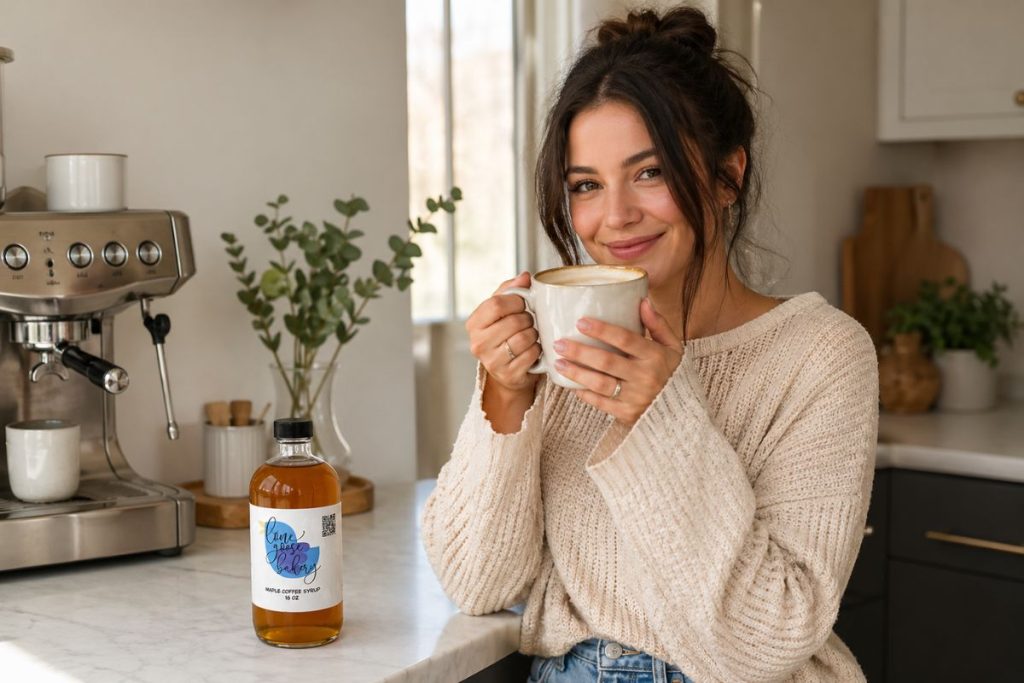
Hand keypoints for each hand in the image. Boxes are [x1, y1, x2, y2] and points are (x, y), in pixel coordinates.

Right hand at [465, 272, 540, 394]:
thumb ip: (511, 290)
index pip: (496, 304)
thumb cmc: (504, 335)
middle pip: (513, 321)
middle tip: (528, 322)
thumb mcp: (502, 310)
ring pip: (524, 337)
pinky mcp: (508, 375)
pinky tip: (531, 350)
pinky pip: (532, 354)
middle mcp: (478, 344)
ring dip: (533, 334)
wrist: (508, 371)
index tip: (522, 304)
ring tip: (530, 335)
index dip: (516, 301)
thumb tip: (525, 276)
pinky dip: (537, 350)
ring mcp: (492, 361)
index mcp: (474, 324)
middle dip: (528, 319)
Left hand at [553, 298, 682, 425]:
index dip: (602, 330)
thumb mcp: (673, 347)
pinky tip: (571, 384)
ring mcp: (635, 397)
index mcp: (655, 356)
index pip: (626, 340)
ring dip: (576, 373)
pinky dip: (584, 393)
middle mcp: (645, 377)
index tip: (581, 322)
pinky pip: (600, 403)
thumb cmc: (672, 373)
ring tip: (558, 363)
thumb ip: (658, 325)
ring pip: (600, 384)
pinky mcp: (627, 414)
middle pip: (607, 361)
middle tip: (559, 343)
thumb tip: (643, 300)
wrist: (681, 411)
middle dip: (580, 351)